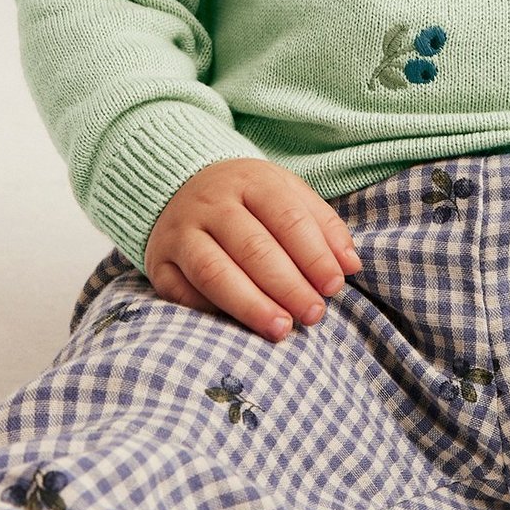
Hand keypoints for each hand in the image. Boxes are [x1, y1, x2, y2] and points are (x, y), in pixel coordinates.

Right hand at [143, 157, 362, 340]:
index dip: (314, 255)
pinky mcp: (158, 262)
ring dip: (251, 305)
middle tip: (313, 315)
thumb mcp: (288, 195)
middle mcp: (211, 203)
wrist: (181, 184)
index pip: (287, 217)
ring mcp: (180, 231)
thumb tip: (351, 265)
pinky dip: (211, 312)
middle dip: (288, 286)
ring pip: (214, 272)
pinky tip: (238, 325)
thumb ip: (323, 227)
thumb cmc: (249, 200)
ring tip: (282, 329)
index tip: (334, 286)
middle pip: (253, 248)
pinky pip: (183, 293)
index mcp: (250, 179)